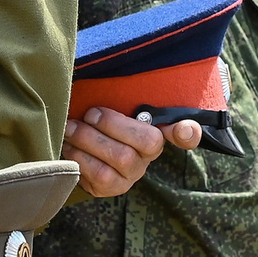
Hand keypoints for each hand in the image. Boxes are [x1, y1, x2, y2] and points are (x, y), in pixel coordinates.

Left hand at [64, 106, 200, 197]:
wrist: (71, 147)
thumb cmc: (93, 120)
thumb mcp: (105, 104)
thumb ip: (117, 94)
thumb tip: (113, 67)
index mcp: (155, 129)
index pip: (185, 133)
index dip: (188, 132)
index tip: (184, 129)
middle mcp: (149, 155)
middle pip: (147, 141)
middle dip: (112, 125)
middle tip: (89, 115)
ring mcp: (132, 174)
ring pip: (121, 158)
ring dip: (91, 140)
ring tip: (71, 129)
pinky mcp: (113, 188)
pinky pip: (101, 175)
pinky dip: (81, 158)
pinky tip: (69, 147)